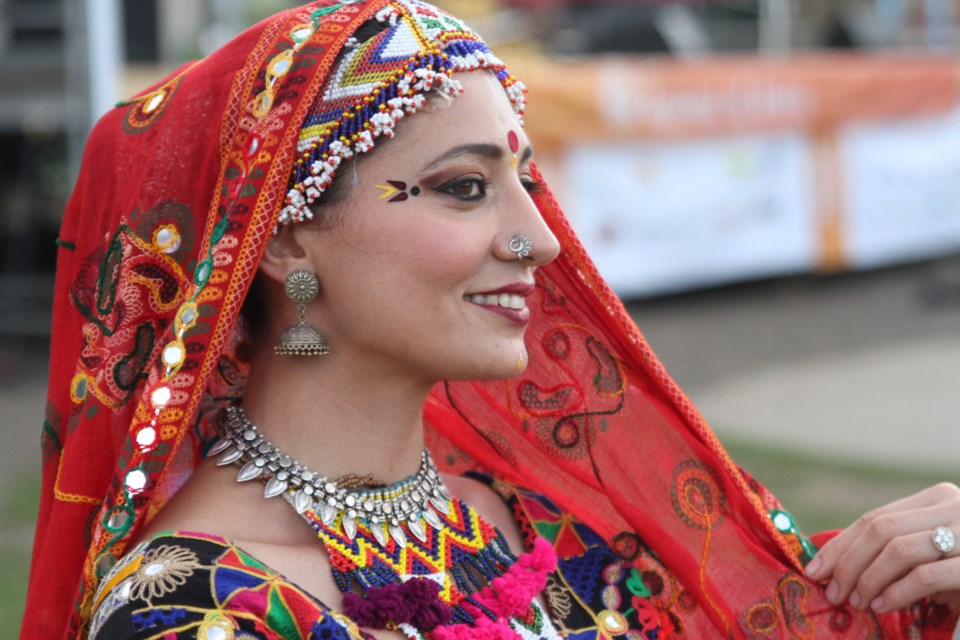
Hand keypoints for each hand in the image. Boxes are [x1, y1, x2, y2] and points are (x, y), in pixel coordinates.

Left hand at [803, 482, 959, 613]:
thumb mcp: (932, 552)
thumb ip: (894, 549)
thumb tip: (834, 564)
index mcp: (937, 499)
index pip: (874, 519)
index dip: (839, 545)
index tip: (814, 570)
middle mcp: (954, 507)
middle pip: (879, 531)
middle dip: (847, 564)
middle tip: (833, 592)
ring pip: (897, 549)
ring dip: (868, 579)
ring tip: (857, 602)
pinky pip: (926, 574)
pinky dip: (896, 592)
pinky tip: (884, 606)